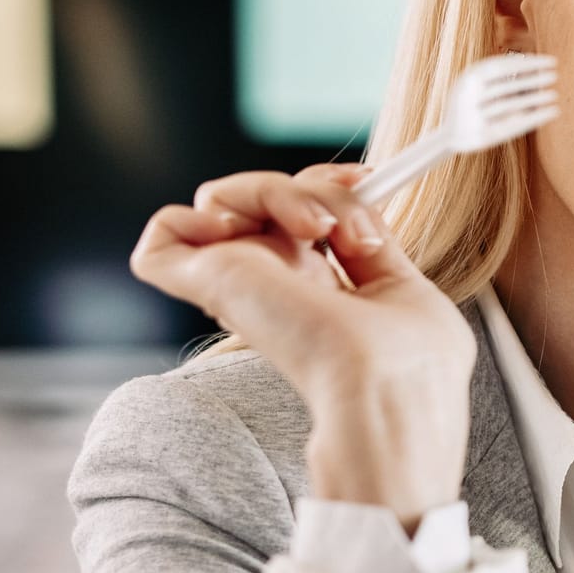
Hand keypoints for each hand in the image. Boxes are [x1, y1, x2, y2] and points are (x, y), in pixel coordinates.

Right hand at [130, 164, 476, 524]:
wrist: (383, 394)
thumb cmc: (408, 367)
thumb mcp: (406, 291)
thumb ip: (372, 250)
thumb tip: (362, 207)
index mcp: (324, 291)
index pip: (305, 216)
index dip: (330, 187)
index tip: (370, 178)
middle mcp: (276, 288)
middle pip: (270, 199)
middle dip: (318, 187)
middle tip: (350, 227)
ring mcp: (238, 287)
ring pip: (226, 200)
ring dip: (277, 191)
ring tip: (318, 230)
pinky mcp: (204, 287)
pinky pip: (166, 234)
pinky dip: (194, 214)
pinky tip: (234, 229)